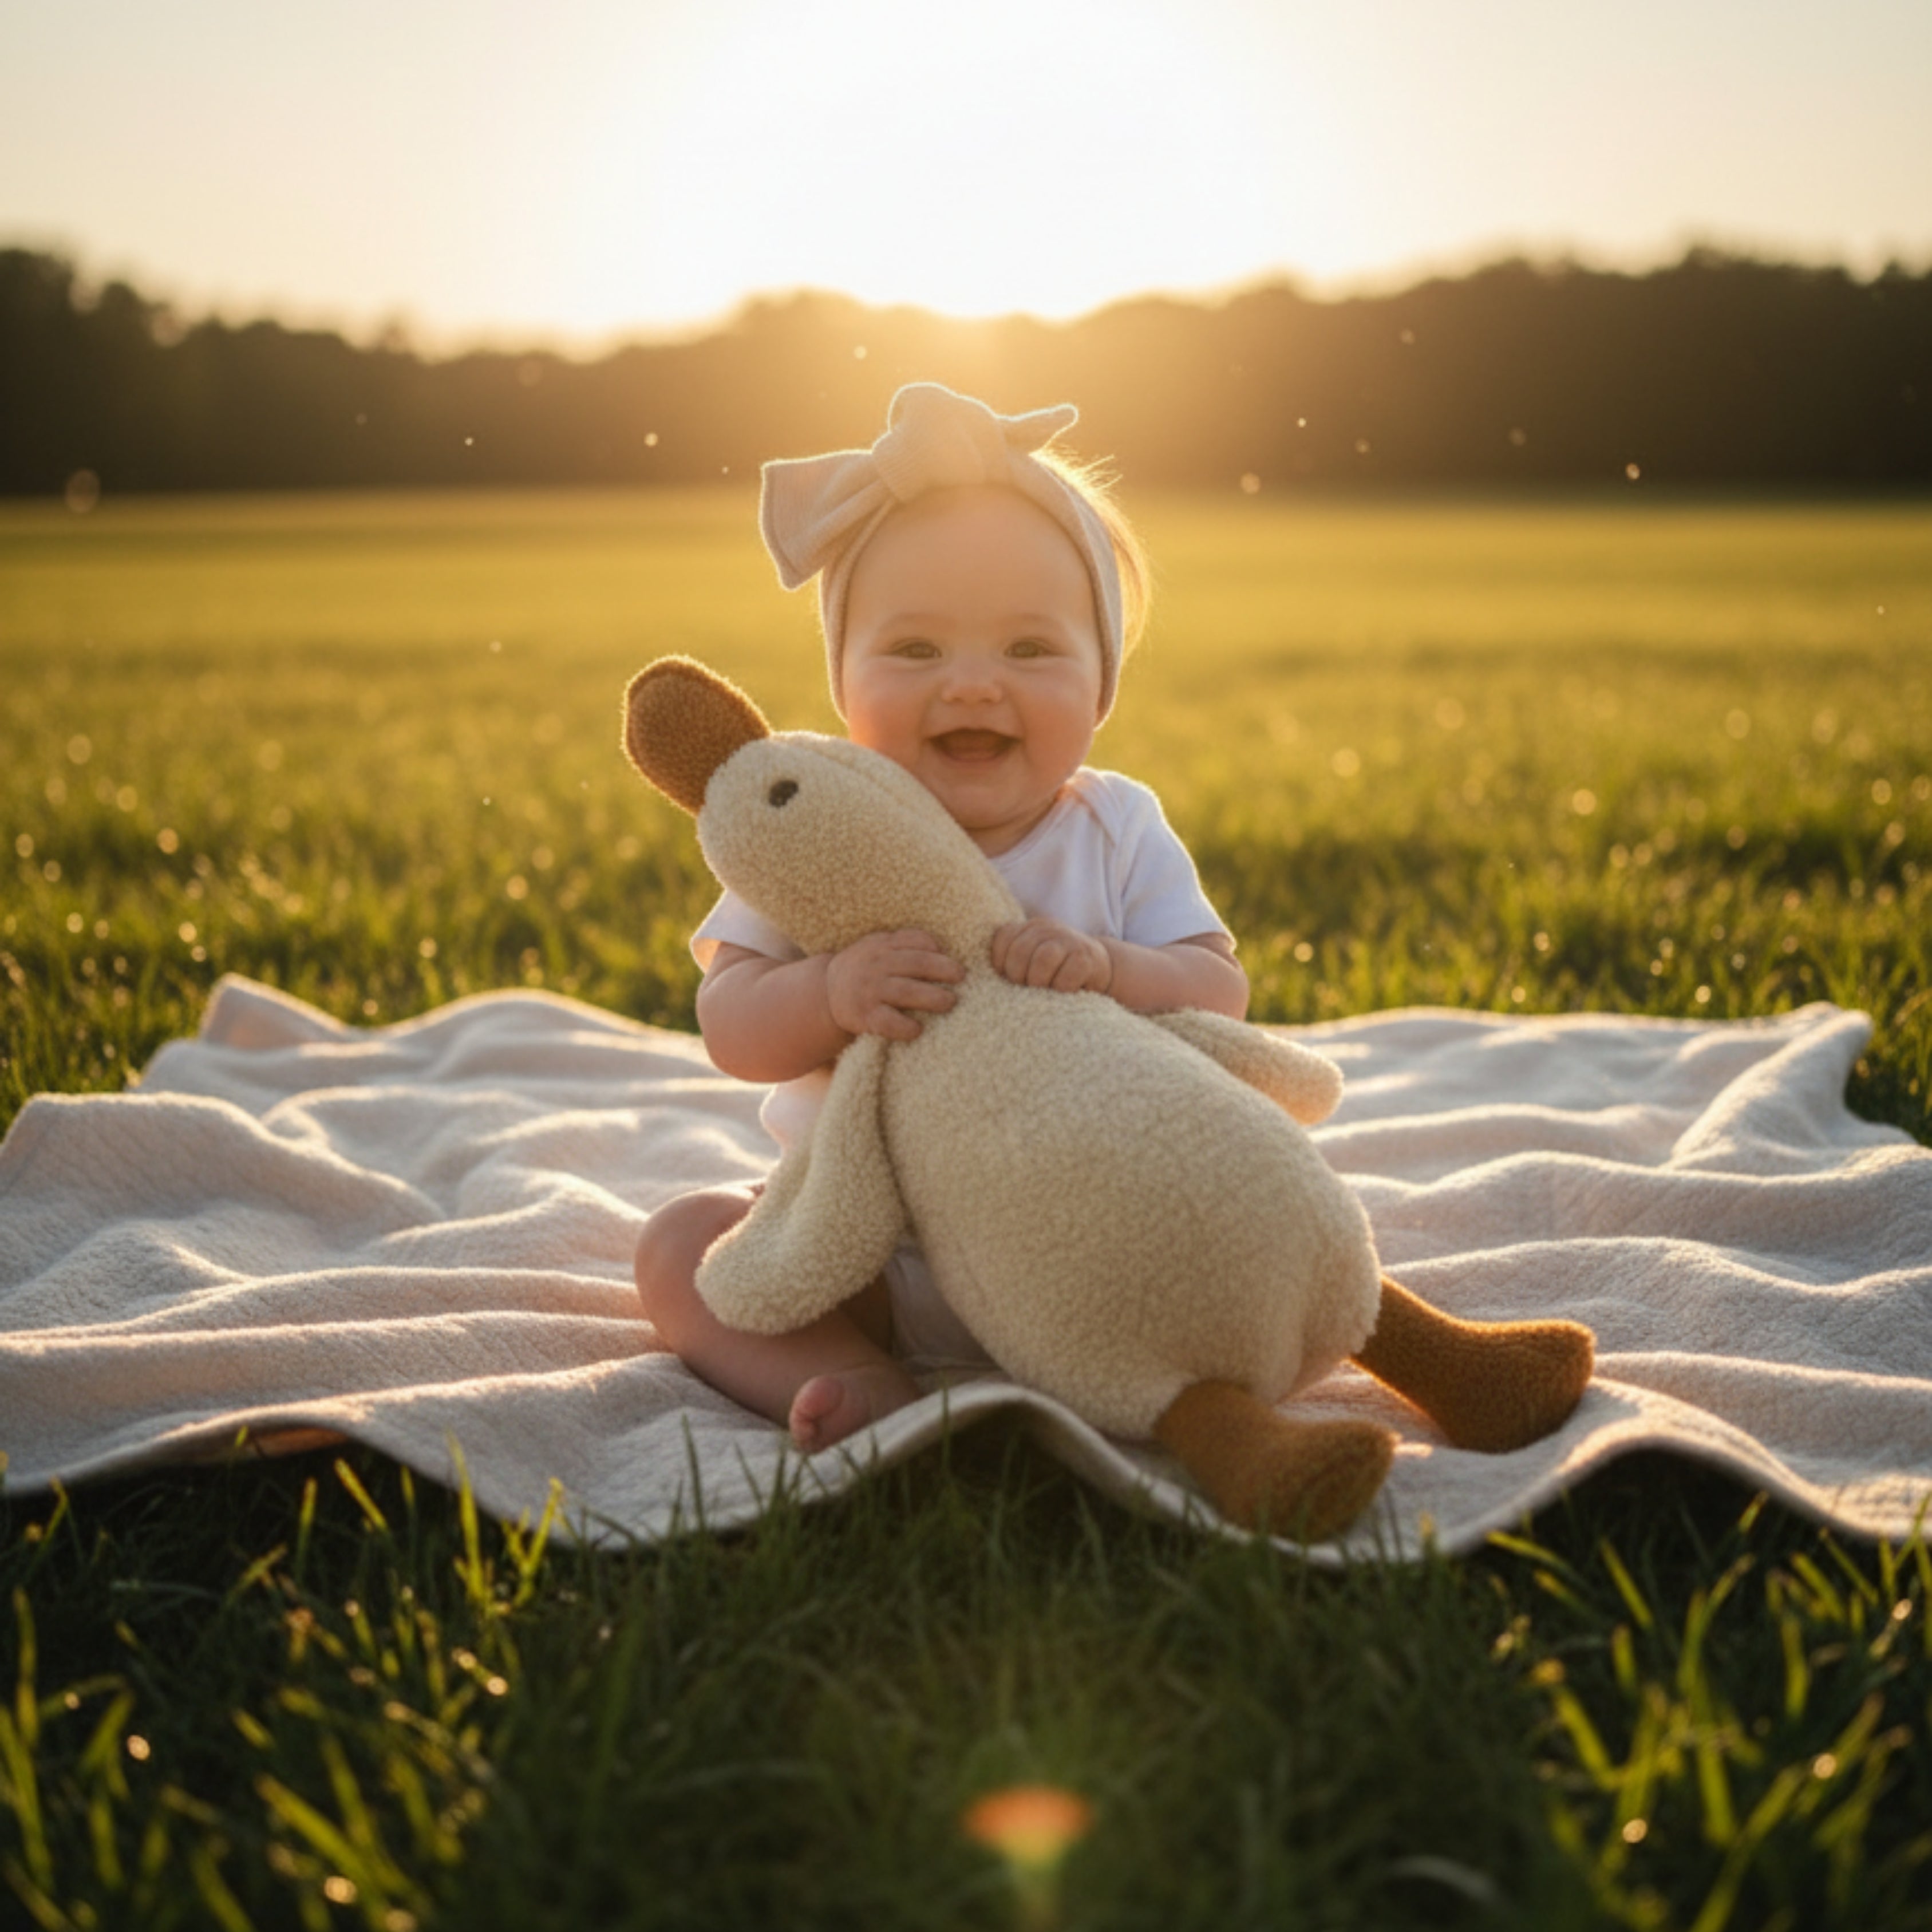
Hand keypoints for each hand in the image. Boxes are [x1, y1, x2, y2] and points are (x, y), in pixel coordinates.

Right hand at [824, 930, 963, 1041]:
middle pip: (915, 964)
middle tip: (961, 976)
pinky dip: (905, 1027)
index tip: (950, 956)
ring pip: (906, 992)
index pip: (912, 941)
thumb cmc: (863, 969)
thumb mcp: (876, 946)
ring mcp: (870, 991)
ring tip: (950, 1002)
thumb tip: (938, 945)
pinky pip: (888, 1022)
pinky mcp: (865, 1016)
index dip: (933, 947)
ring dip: (931, 997)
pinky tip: (919, 1030)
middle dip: (942, 969)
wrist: (825, 994)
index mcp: (881, 946)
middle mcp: (876, 966)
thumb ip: (902, 941)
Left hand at [990, 919, 1113, 994]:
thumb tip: (980, 981)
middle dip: (1018, 976)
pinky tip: (1063, 992)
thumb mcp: (1033, 958)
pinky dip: (1061, 989)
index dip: (1000, 963)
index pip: (1003, 938)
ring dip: (1039, 982)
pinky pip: (1066, 976)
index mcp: (1030, 927)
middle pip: (1020, 950)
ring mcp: (1069, 940)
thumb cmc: (1058, 970)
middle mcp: (1048, 928)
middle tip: (1025, 989)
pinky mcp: (1087, 957)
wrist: (1103, 968)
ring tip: (1043, 990)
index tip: (1008, 979)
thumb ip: (1013, 961)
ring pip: (1043, 959)